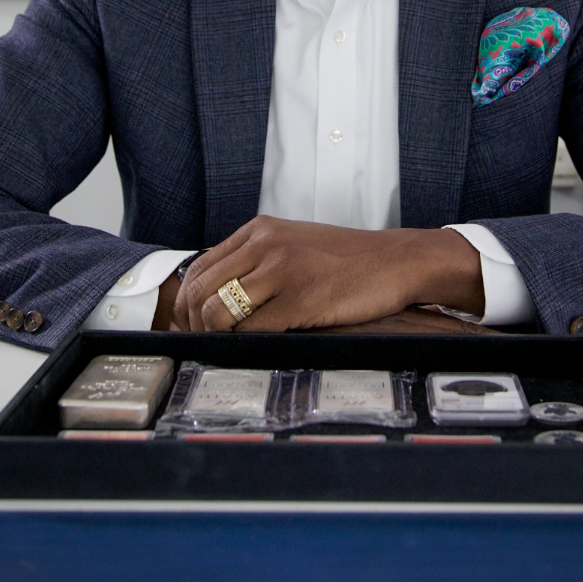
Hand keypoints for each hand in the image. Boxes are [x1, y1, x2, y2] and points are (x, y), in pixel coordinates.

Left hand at [169, 217, 483, 332]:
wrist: (396, 261)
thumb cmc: (346, 261)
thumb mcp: (293, 245)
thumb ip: (257, 262)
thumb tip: (216, 300)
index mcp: (259, 230)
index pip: (200, 268)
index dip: (186, 305)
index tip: (189, 328)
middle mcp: (265, 244)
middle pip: (200, 291)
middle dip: (193, 326)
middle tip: (202, 346)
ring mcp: (282, 270)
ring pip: (218, 312)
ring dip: (216, 339)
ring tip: (228, 351)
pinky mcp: (301, 298)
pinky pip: (253, 331)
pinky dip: (246, 347)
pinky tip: (256, 351)